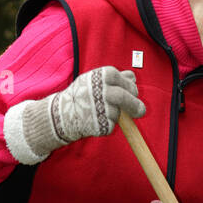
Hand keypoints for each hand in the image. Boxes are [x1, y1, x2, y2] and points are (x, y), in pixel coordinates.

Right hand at [4, 67, 145, 163]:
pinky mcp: (100, 125)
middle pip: (124, 97)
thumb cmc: (81, 95)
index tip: (134, 92)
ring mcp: (100, 108)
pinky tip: (96, 121)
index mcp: (101, 76)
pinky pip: (112, 126)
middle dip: (136, 105)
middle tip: (141, 111)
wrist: (61, 114)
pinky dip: (108, 125)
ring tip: (103, 113)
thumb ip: (115, 78)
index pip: (126, 80)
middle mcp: (101, 91)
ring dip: (117, 115)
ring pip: (119, 113)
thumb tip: (133, 77)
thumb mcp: (95, 80)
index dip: (131, 87)